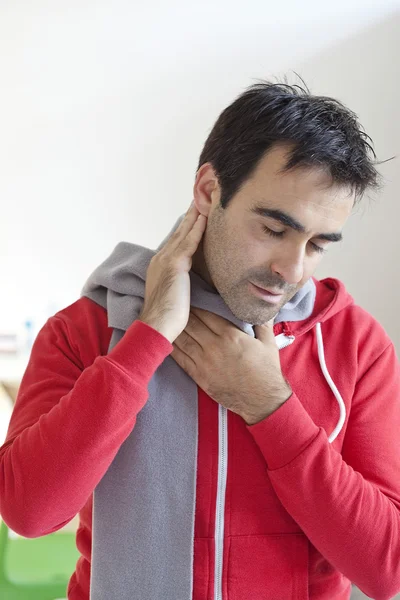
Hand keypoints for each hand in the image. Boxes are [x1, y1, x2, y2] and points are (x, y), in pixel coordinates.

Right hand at [139, 202, 206, 342]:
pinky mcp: (175, 265)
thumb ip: (183, 282)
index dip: (187, 227)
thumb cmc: (167, 318)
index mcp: (160, 265)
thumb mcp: (176, 295)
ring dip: (195, 216)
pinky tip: (205, 218)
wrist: (156, 326)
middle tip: (201, 199)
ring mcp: (166, 260)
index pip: (177, 241)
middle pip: (179, 232)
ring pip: (184, 233)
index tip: (196, 215)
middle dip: (191, 216)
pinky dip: (197, 229)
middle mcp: (161, 258)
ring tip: (205, 200)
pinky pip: (189, 242)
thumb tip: (195, 282)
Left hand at [171, 308, 291, 424]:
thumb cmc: (266, 371)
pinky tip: (166, 339)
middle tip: (175, 304)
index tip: (189, 296)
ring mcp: (204, 362)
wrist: (262, 401)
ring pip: (183, 339)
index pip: (206, 313)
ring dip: (175, 328)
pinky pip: (181, 359)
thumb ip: (263, 322)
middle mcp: (214, 347)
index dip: (196, 303)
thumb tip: (264, 306)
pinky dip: (172, 347)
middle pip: (191, 324)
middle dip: (182, 312)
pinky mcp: (199, 376)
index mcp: (230, 336)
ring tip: (168, 318)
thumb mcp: (269, 343)